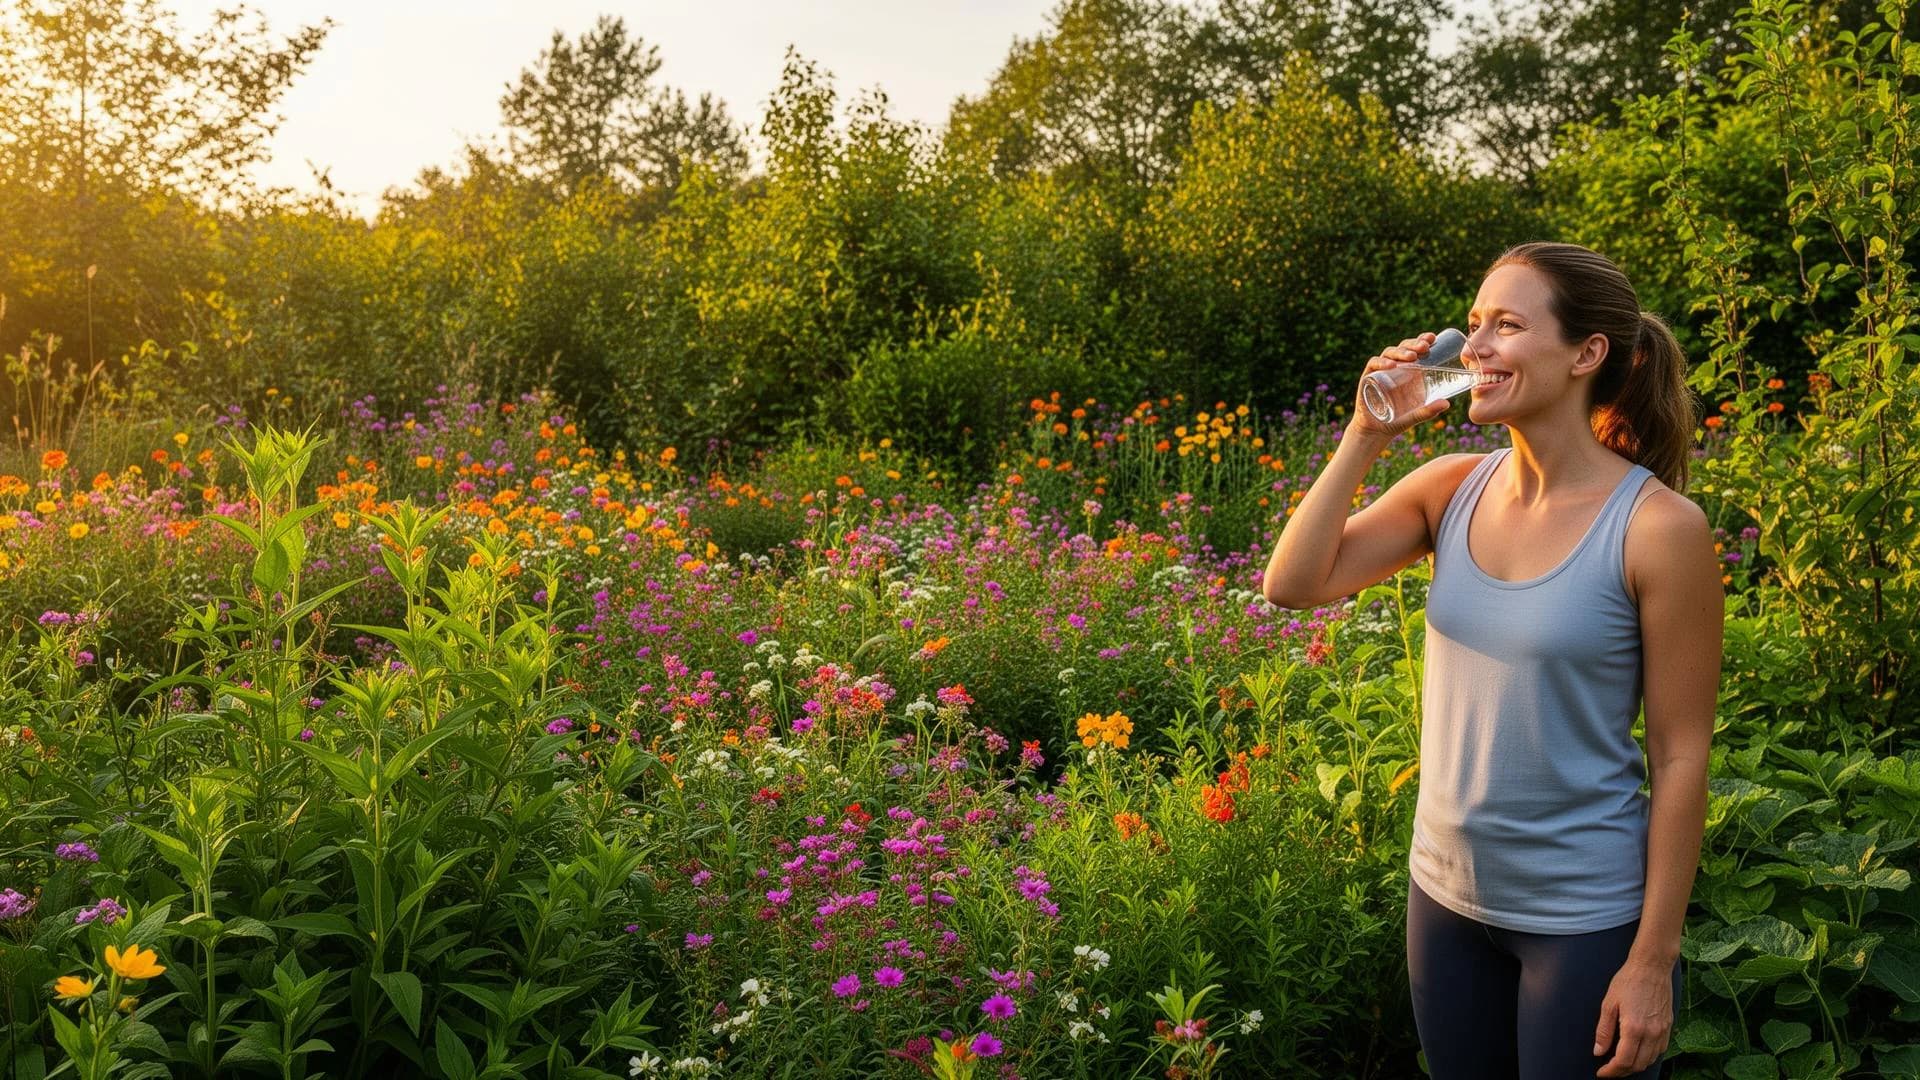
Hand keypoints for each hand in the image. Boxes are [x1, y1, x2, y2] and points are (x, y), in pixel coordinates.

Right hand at [1348, 332, 1450, 440]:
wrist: (1376, 431)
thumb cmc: (1398, 420)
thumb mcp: (1416, 415)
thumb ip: (1429, 410)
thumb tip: (1447, 404)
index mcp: (1409, 370)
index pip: (1415, 349)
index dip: (1422, 340)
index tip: (1432, 338)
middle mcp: (1395, 367)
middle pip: (1403, 348)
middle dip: (1414, 344)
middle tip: (1425, 347)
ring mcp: (1380, 371)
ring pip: (1389, 353)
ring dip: (1401, 352)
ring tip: (1412, 357)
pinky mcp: (1368, 377)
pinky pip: (1374, 364)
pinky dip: (1381, 362)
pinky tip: (1391, 365)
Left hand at [1593, 959, 1673, 1076]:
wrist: (1652, 967)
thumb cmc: (1628, 981)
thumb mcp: (1608, 1003)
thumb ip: (1604, 1030)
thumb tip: (1598, 1051)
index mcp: (1634, 1028)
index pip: (1623, 1061)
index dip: (1611, 1071)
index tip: (1601, 1073)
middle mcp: (1651, 1033)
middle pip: (1637, 1065)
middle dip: (1622, 1072)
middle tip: (1609, 1070)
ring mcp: (1663, 1031)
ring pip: (1650, 1060)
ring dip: (1635, 1066)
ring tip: (1621, 1063)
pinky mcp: (1669, 1027)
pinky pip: (1660, 1051)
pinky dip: (1648, 1057)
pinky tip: (1638, 1053)